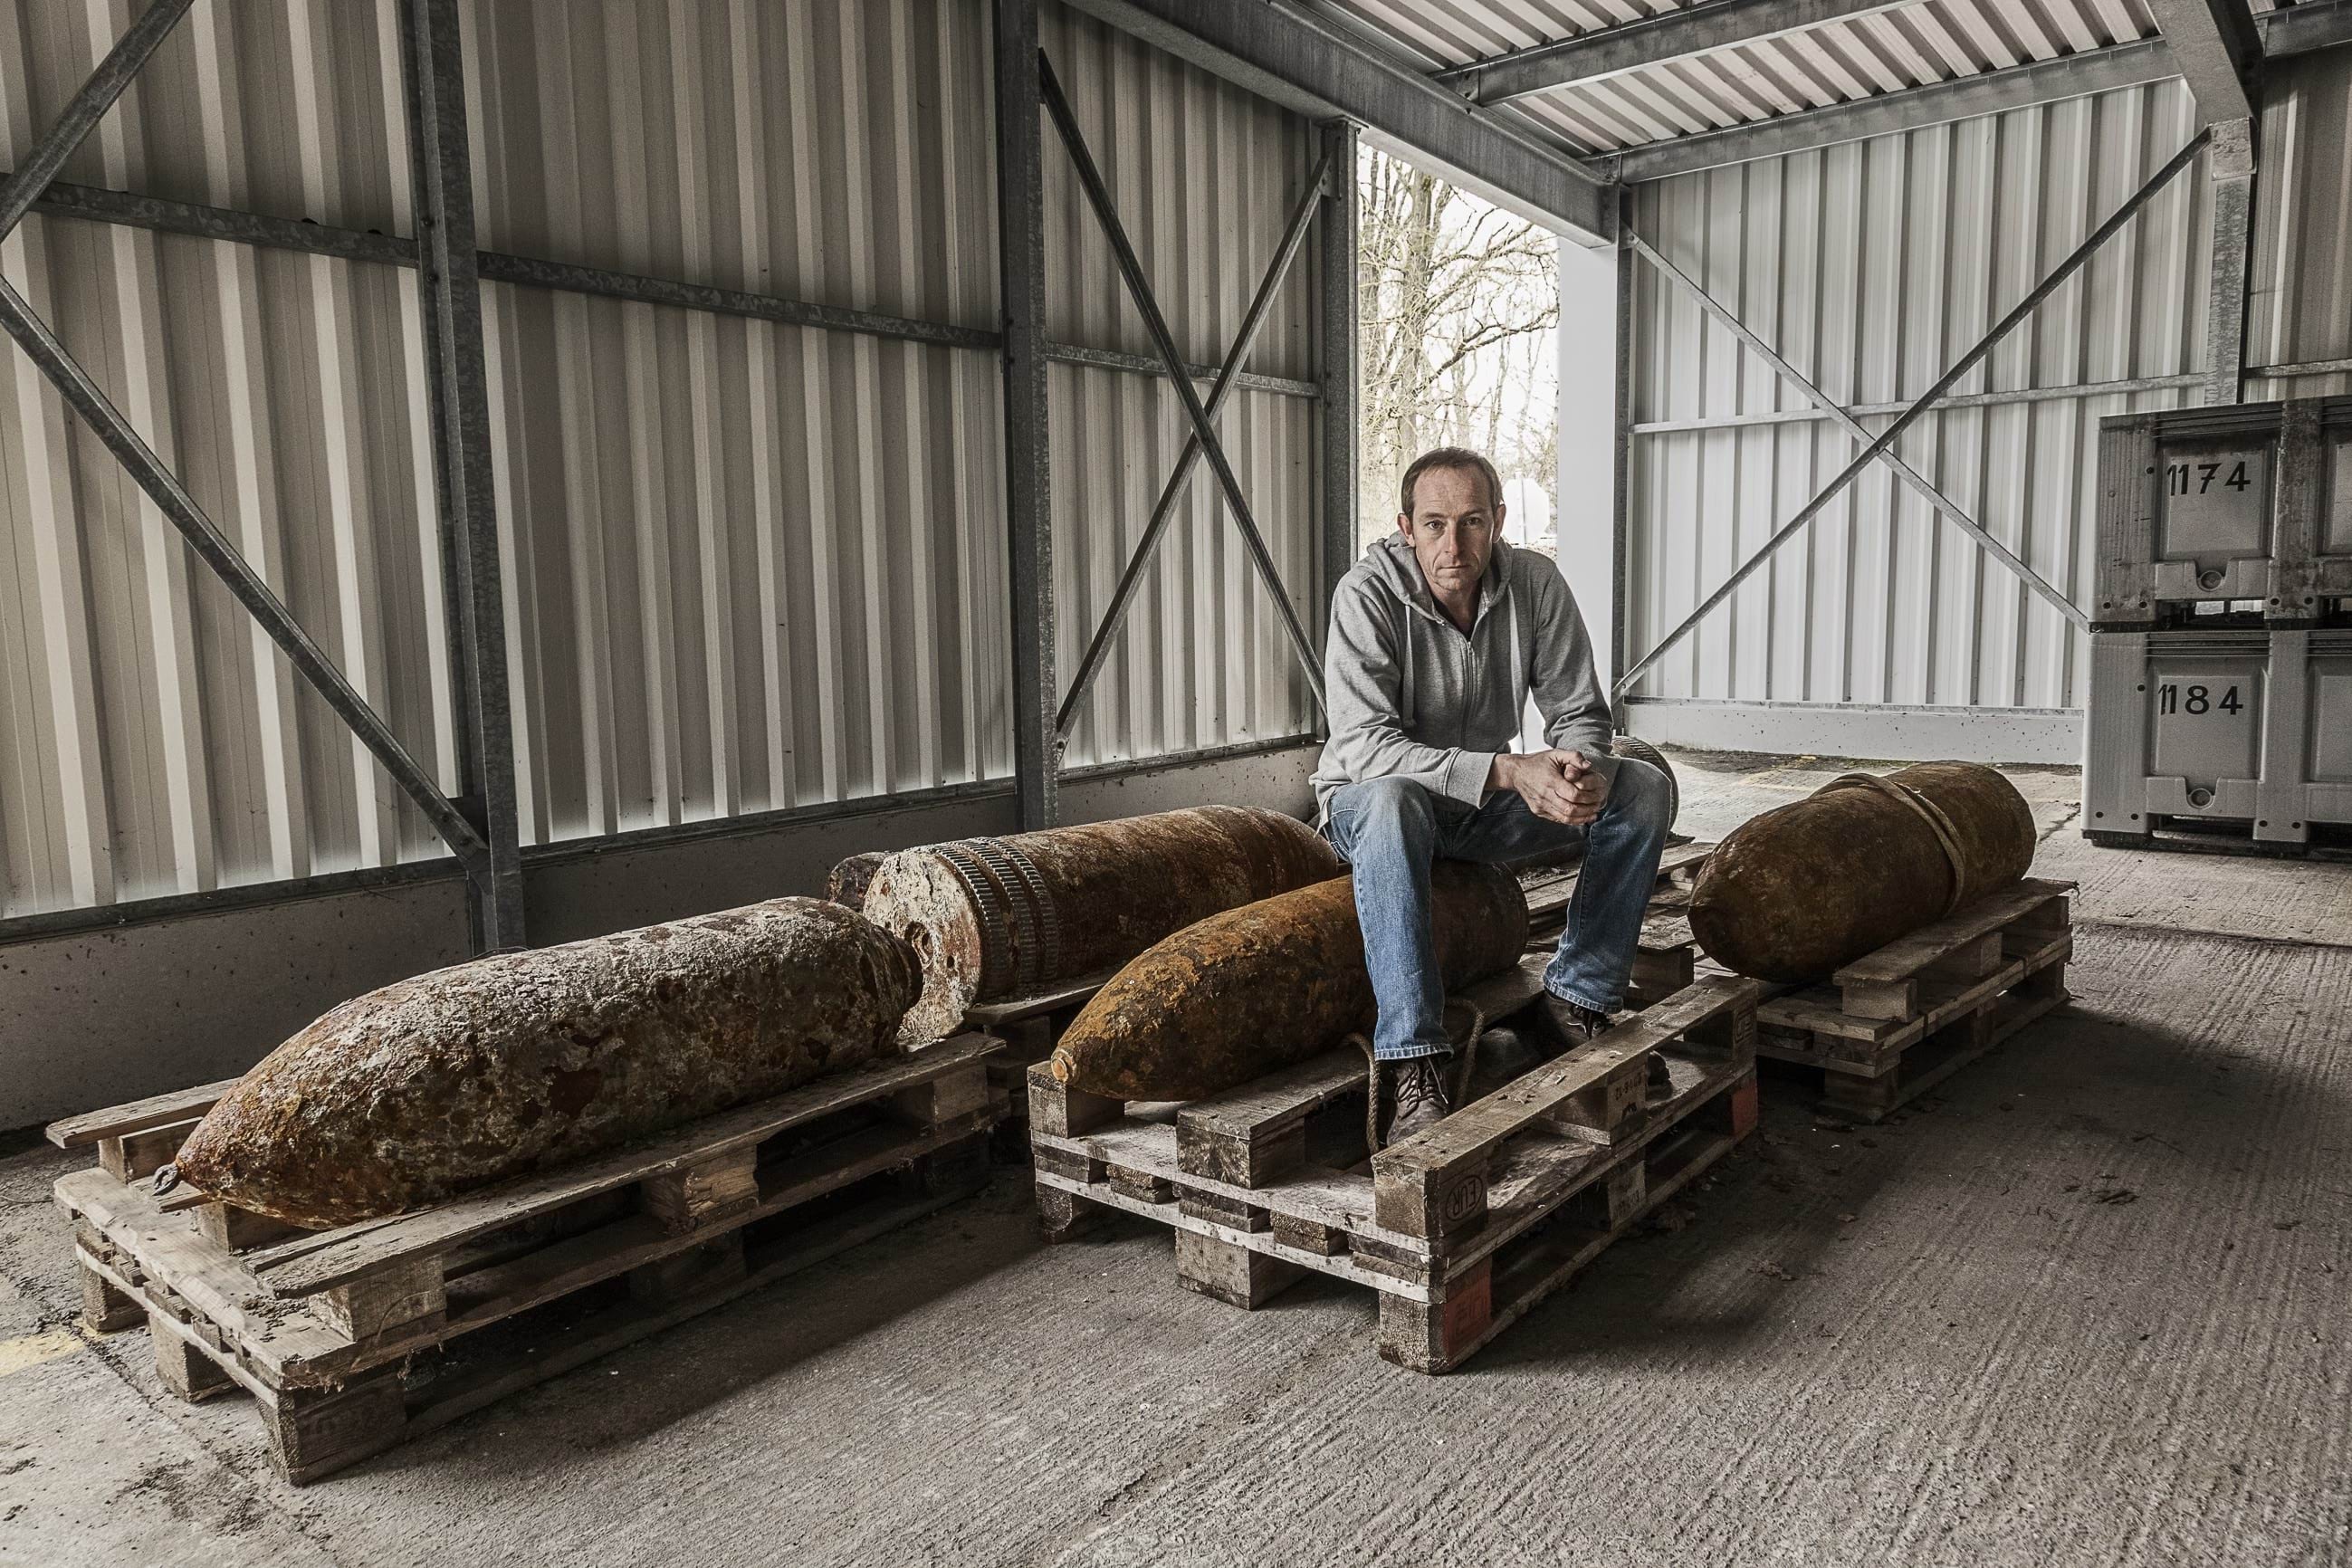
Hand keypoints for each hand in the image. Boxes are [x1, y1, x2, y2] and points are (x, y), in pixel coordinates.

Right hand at [1491, 750, 1609, 825]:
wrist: (1516, 772)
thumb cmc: (1538, 762)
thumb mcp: (1555, 753)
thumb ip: (1574, 756)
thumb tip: (1589, 765)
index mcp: (1550, 780)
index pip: (1573, 794)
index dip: (1587, 798)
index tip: (1597, 796)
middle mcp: (1544, 795)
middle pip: (1570, 809)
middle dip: (1587, 810)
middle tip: (1598, 806)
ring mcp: (1540, 805)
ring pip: (1564, 817)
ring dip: (1581, 818)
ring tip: (1592, 814)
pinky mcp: (1538, 811)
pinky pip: (1557, 819)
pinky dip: (1571, 820)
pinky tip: (1581, 817)